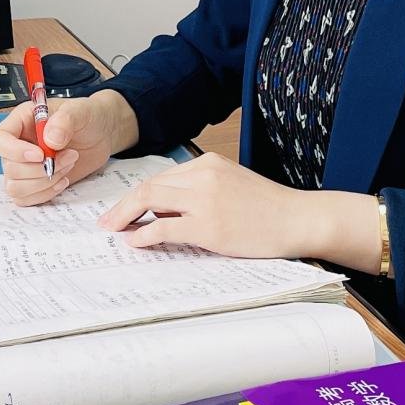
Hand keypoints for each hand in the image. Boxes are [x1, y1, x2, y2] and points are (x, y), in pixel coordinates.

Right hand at [0, 88, 137, 206]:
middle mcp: (17, 145)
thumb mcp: (80, 110)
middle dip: (41, 169)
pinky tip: (64, 180)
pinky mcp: (35, 183)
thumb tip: (50, 140)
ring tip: (68, 165)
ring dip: (44, 182)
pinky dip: (46, 193)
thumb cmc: (87, 116)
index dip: (13, 151)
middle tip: (70, 155)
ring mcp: (24, 166)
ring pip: (16, 188)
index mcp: (21, 122)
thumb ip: (65, 120)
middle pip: (9, 168)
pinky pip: (26, 199)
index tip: (40, 154)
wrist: (101, 134)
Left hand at [96, 152, 311, 258]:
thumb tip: (164, 210)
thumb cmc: (268, 207)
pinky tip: (134, 241)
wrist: (297, 218)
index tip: (122, 207)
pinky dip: (143, 234)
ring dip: (125, 216)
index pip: (162, 177)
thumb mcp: (231, 184)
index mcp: (208, 162)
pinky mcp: (208, 227)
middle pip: (150, 186)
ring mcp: (204, 200)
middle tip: (107, 221)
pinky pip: (163, 228)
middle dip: (123, 205)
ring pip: (150, 201)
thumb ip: (200, 189)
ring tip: (114, 230)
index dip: (138, 194)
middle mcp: (203, 176)